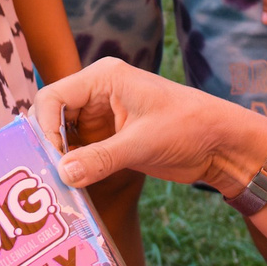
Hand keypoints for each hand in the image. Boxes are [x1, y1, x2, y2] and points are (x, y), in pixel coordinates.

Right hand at [39, 60, 266, 194]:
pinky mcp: (110, 138)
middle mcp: (97, 93)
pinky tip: (72, 187)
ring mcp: (102, 117)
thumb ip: (100, 158)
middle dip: (48, 145)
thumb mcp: (142, 144)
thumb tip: (62, 173)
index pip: (52, 97)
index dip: (45, 128)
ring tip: (56, 186)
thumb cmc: (189, 128)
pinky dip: (74, 167)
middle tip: (46, 177)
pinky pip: (80, 151)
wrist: (221, 144)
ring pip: (64, 136)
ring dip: (60, 159)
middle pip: (53, 116)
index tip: (53, 159)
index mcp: (103, 78)